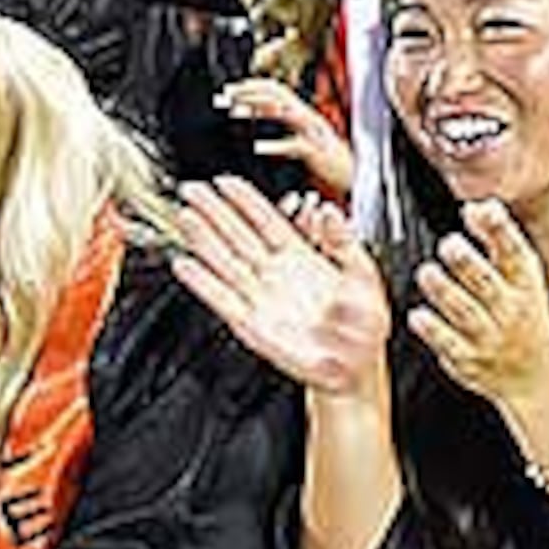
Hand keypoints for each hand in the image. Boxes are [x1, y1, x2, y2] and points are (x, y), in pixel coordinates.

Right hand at [170, 177, 392, 399]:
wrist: (357, 368)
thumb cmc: (363, 325)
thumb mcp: (363, 275)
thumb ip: (344, 242)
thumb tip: (330, 211)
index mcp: (303, 258)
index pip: (267, 221)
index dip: (246, 200)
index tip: (225, 181)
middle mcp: (277, 275)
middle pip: (238, 235)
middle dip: (214, 212)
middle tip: (192, 190)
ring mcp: (262, 298)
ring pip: (226, 262)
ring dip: (204, 240)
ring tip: (184, 217)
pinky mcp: (253, 325)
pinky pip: (223, 299)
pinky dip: (203, 283)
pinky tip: (186, 265)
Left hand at [218, 77, 354, 198]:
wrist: (356, 178)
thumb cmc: (327, 162)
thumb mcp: (304, 138)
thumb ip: (285, 125)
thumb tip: (256, 115)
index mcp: (305, 113)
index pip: (277, 88)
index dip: (253, 85)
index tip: (229, 89)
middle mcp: (309, 118)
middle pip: (278, 95)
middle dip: (250, 93)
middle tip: (225, 96)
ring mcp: (314, 133)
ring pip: (285, 112)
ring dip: (258, 109)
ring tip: (235, 112)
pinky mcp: (317, 152)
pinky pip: (294, 145)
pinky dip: (274, 145)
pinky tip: (257, 148)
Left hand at [410, 197, 548, 411]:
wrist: (535, 375)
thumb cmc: (525, 316)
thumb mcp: (522, 277)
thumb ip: (499, 240)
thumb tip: (475, 207)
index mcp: (524, 284)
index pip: (515, 253)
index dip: (498, 230)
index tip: (478, 212)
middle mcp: (508, 310)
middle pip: (487, 283)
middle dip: (467, 262)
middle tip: (448, 244)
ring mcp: (489, 336)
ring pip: (465, 312)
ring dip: (444, 291)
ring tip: (428, 272)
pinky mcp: (468, 359)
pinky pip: (449, 344)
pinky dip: (432, 330)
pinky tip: (419, 315)